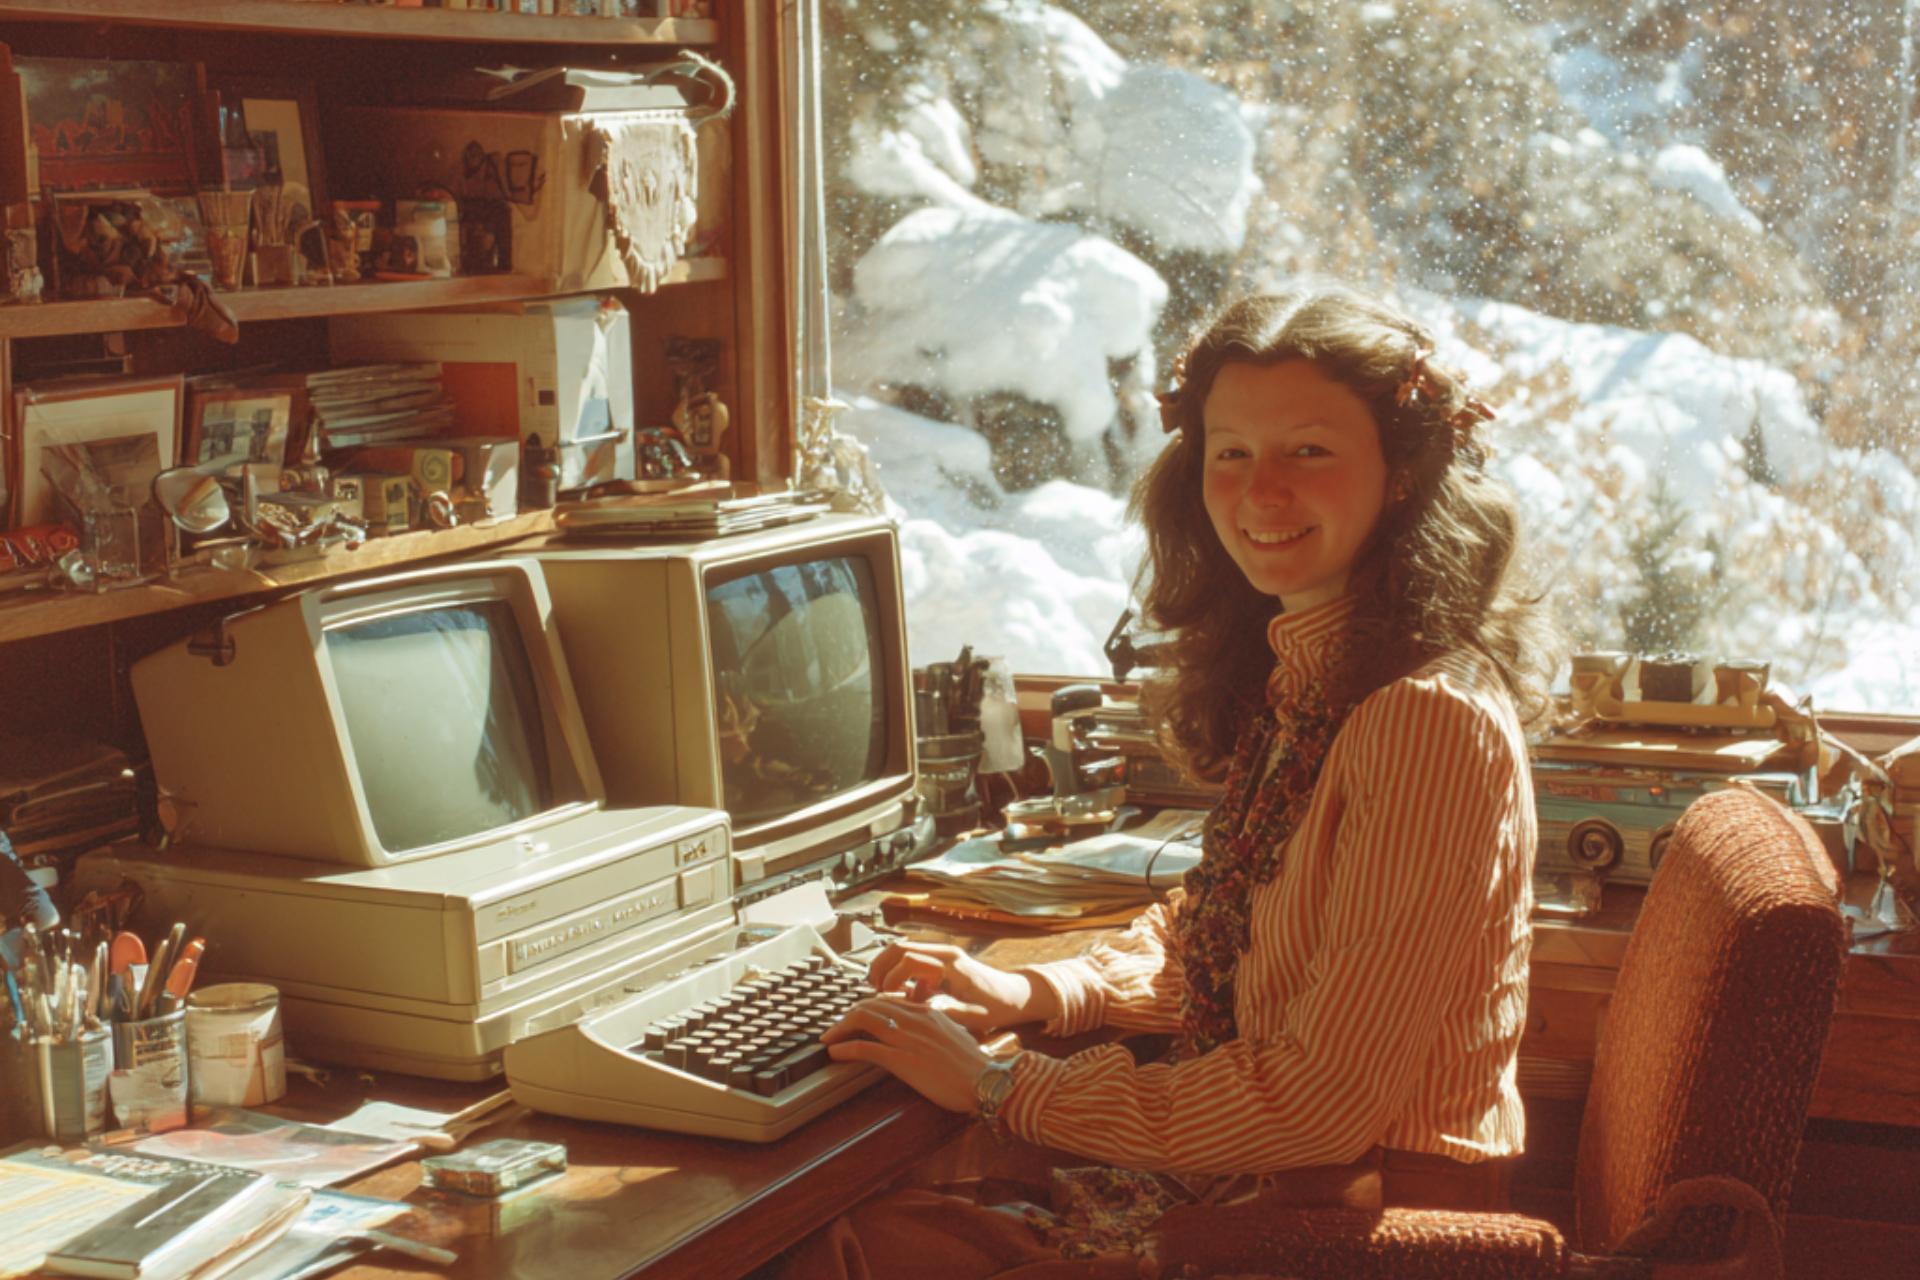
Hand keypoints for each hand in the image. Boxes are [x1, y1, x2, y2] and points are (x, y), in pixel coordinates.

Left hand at [821, 995, 992, 1113]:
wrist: (986, 1081)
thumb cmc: (973, 1064)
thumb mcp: (953, 1034)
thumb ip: (934, 1024)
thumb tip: (920, 1025)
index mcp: (927, 1011)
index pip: (888, 998)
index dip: (866, 1006)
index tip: (855, 1017)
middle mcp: (915, 1019)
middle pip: (871, 1004)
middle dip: (848, 1014)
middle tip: (836, 1026)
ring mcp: (908, 1038)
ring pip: (864, 1019)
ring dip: (840, 1027)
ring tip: (829, 1037)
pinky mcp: (903, 1060)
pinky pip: (865, 1048)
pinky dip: (845, 1047)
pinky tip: (835, 1052)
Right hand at [865, 941, 1059, 1031]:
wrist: (1017, 995)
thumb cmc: (998, 1006)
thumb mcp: (973, 1015)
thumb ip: (945, 1010)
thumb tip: (918, 1007)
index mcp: (951, 963)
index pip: (909, 959)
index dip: (892, 977)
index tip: (886, 996)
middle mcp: (945, 953)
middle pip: (900, 947)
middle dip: (881, 967)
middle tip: (874, 990)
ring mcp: (943, 955)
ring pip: (903, 950)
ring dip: (888, 968)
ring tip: (881, 992)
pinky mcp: (942, 962)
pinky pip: (913, 960)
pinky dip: (900, 972)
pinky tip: (901, 994)